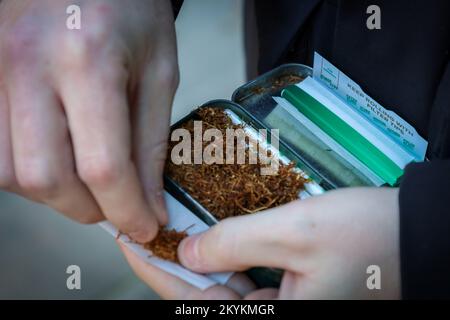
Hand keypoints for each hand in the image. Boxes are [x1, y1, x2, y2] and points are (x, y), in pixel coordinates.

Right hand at [0, 0, 178, 241]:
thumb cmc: (131, 10)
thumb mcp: (157, 71)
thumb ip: (151, 142)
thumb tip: (150, 205)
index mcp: (86, 60)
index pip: (102, 165)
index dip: (127, 210)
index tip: (145, 227)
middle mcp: (27, 66)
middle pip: (46, 178)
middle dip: (88, 209)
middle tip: (117, 206)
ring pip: (11, 174)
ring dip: (55, 194)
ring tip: (88, 182)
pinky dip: (27, 172)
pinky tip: (57, 159)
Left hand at [120, 187, 400, 298]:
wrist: (418, 236)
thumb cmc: (369, 237)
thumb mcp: (297, 232)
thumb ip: (235, 243)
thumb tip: (187, 252)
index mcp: (273, 319)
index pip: (192, 299)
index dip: (154, 267)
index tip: (127, 237)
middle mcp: (273, 315)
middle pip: (201, 293)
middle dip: (168, 259)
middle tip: (141, 225)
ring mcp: (280, 303)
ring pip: (220, 283)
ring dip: (193, 254)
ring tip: (167, 224)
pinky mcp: (288, 287)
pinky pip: (243, 273)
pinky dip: (221, 252)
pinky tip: (207, 230)